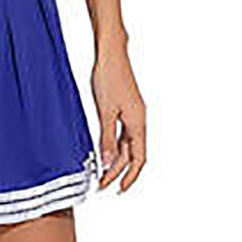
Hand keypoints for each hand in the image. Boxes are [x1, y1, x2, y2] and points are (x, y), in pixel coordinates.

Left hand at [91, 43, 145, 192]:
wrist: (111, 54)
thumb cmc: (109, 76)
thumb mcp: (105, 110)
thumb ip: (107, 137)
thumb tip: (108, 161)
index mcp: (138, 122)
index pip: (139, 158)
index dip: (130, 175)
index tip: (120, 188)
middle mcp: (139, 120)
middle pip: (132, 153)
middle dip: (119, 170)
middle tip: (103, 183)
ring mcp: (132, 113)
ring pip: (127, 143)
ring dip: (116, 157)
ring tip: (102, 170)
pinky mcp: (124, 106)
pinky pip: (122, 131)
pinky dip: (114, 143)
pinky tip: (104, 148)